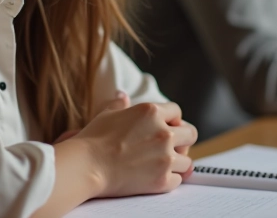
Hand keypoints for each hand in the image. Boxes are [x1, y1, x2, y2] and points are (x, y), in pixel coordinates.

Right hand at [72, 96, 196, 197]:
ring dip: (176, 162)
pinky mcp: (162, 180)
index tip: (166, 127)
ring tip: (161, 164)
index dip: (172, 120)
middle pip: (190, 134)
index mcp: (152, 112)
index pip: (177, 112)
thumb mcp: (107, 114)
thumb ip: (119, 104)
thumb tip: (122, 96)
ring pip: (187, 161)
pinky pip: (178, 180)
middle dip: (183, 140)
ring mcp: (165, 157)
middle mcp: (163, 132)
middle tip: (171, 146)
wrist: (86, 166)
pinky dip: (169, 180)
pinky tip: (156, 177)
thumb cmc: (93, 139)